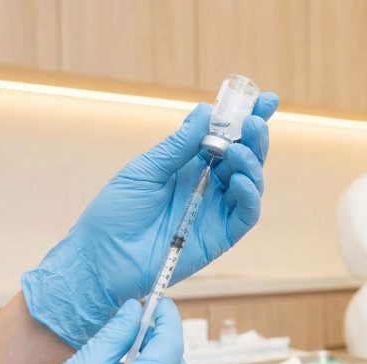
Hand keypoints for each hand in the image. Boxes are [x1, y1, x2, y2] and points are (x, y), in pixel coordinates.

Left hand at [22, 94, 278, 346]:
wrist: (102, 260)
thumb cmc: (114, 215)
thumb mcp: (144, 170)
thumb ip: (178, 145)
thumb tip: (206, 112)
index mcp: (189, 166)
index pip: (225, 138)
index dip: (245, 119)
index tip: (264, 99)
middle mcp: (207, 187)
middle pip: (245, 158)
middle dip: (255, 137)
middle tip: (255, 121)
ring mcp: (216, 212)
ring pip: (251, 183)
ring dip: (252, 163)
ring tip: (238, 152)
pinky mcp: (220, 237)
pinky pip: (246, 214)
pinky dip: (250, 196)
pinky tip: (242, 181)